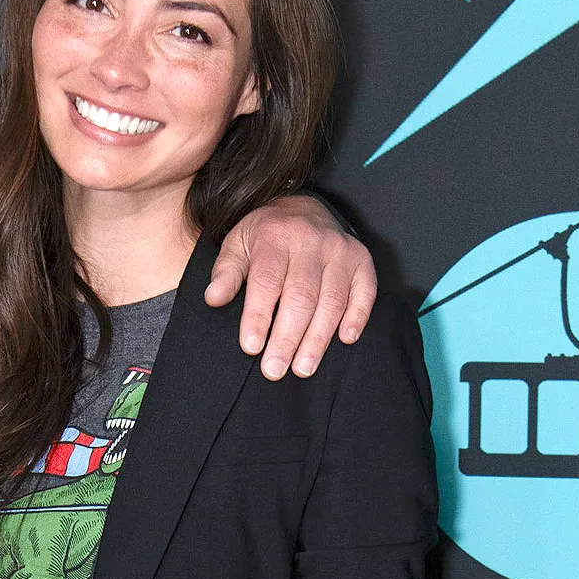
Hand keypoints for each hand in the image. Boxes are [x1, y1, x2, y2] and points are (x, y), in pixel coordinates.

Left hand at [205, 194, 376, 379]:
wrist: (302, 209)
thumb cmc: (265, 236)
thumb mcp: (237, 245)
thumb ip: (226, 272)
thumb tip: (214, 298)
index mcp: (276, 236)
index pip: (266, 282)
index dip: (258, 317)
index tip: (251, 348)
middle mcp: (312, 241)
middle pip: (301, 296)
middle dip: (287, 338)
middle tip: (274, 370)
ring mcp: (341, 251)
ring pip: (332, 300)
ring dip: (318, 338)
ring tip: (303, 368)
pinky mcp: (362, 261)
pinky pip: (364, 292)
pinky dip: (357, 317)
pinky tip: (345, 340)